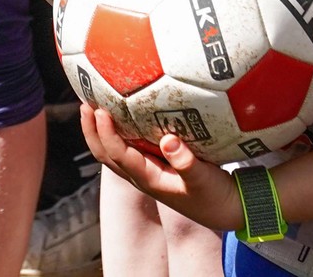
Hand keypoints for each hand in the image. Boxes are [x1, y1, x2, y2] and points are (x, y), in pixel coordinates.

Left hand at [81, 105, 240, 231]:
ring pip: (112, 150)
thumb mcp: (205, 180)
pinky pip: (127, 146)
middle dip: (91, 130)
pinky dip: (117, 130)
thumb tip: (168, 140)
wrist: (227, 209)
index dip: (105, 134)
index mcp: (148, 179)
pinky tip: (121, 112)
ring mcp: (145, 170)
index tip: (99, 111)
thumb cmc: (215, 195)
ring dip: (99, 130)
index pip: (117, 155)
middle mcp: (141, 175)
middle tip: (84, 103)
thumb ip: (187, 162)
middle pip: (104, 153)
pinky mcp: (154, 164)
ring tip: (92, 103)